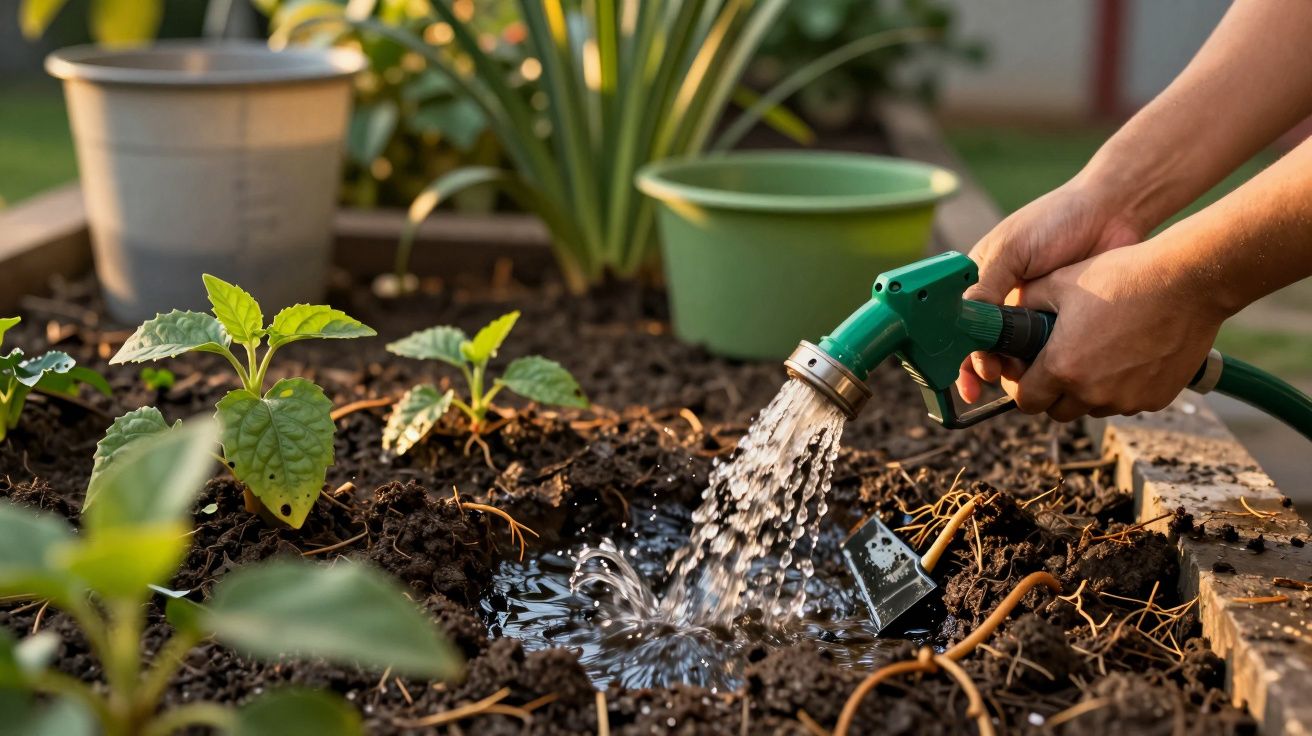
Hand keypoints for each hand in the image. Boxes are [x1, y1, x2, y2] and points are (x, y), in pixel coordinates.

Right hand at [957, 179, 1146, 402]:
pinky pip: (1051, 352)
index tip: (969, 378)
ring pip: (1018, 355)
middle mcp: (1003, 301)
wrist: (1112, 212)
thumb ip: (987, 285)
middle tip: (1001, 374)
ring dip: (1019, 369)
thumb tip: (965, 325)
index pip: (960, 326)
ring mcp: (1034, 314)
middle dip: (989, 367)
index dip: (960, 355)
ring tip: (1029, 372)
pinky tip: (1053, 370)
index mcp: (981, 281)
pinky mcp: (1064, 323)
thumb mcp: (1012, 250)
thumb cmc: (1056, 220)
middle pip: (986, 347)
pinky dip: (1048, 365)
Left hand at [997, 241, 1225, 420]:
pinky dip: (1121, 387)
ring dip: (1087, 390)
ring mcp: (1127, 399)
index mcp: (1062, 367)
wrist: (1188, 281)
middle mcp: (1092, 392)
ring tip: (1096, 352)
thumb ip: (1026, 303)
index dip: (1022, 385)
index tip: (1026, 371)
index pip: (1025, 399)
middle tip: (1059, 362)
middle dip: (1052, 391)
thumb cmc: (1124, 276)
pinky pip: (1127, 402)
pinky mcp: (1156, 399)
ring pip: (1092, 407)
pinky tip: (1127, 355)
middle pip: (1057, 410)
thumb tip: (1005, 315)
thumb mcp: (1061, 282)